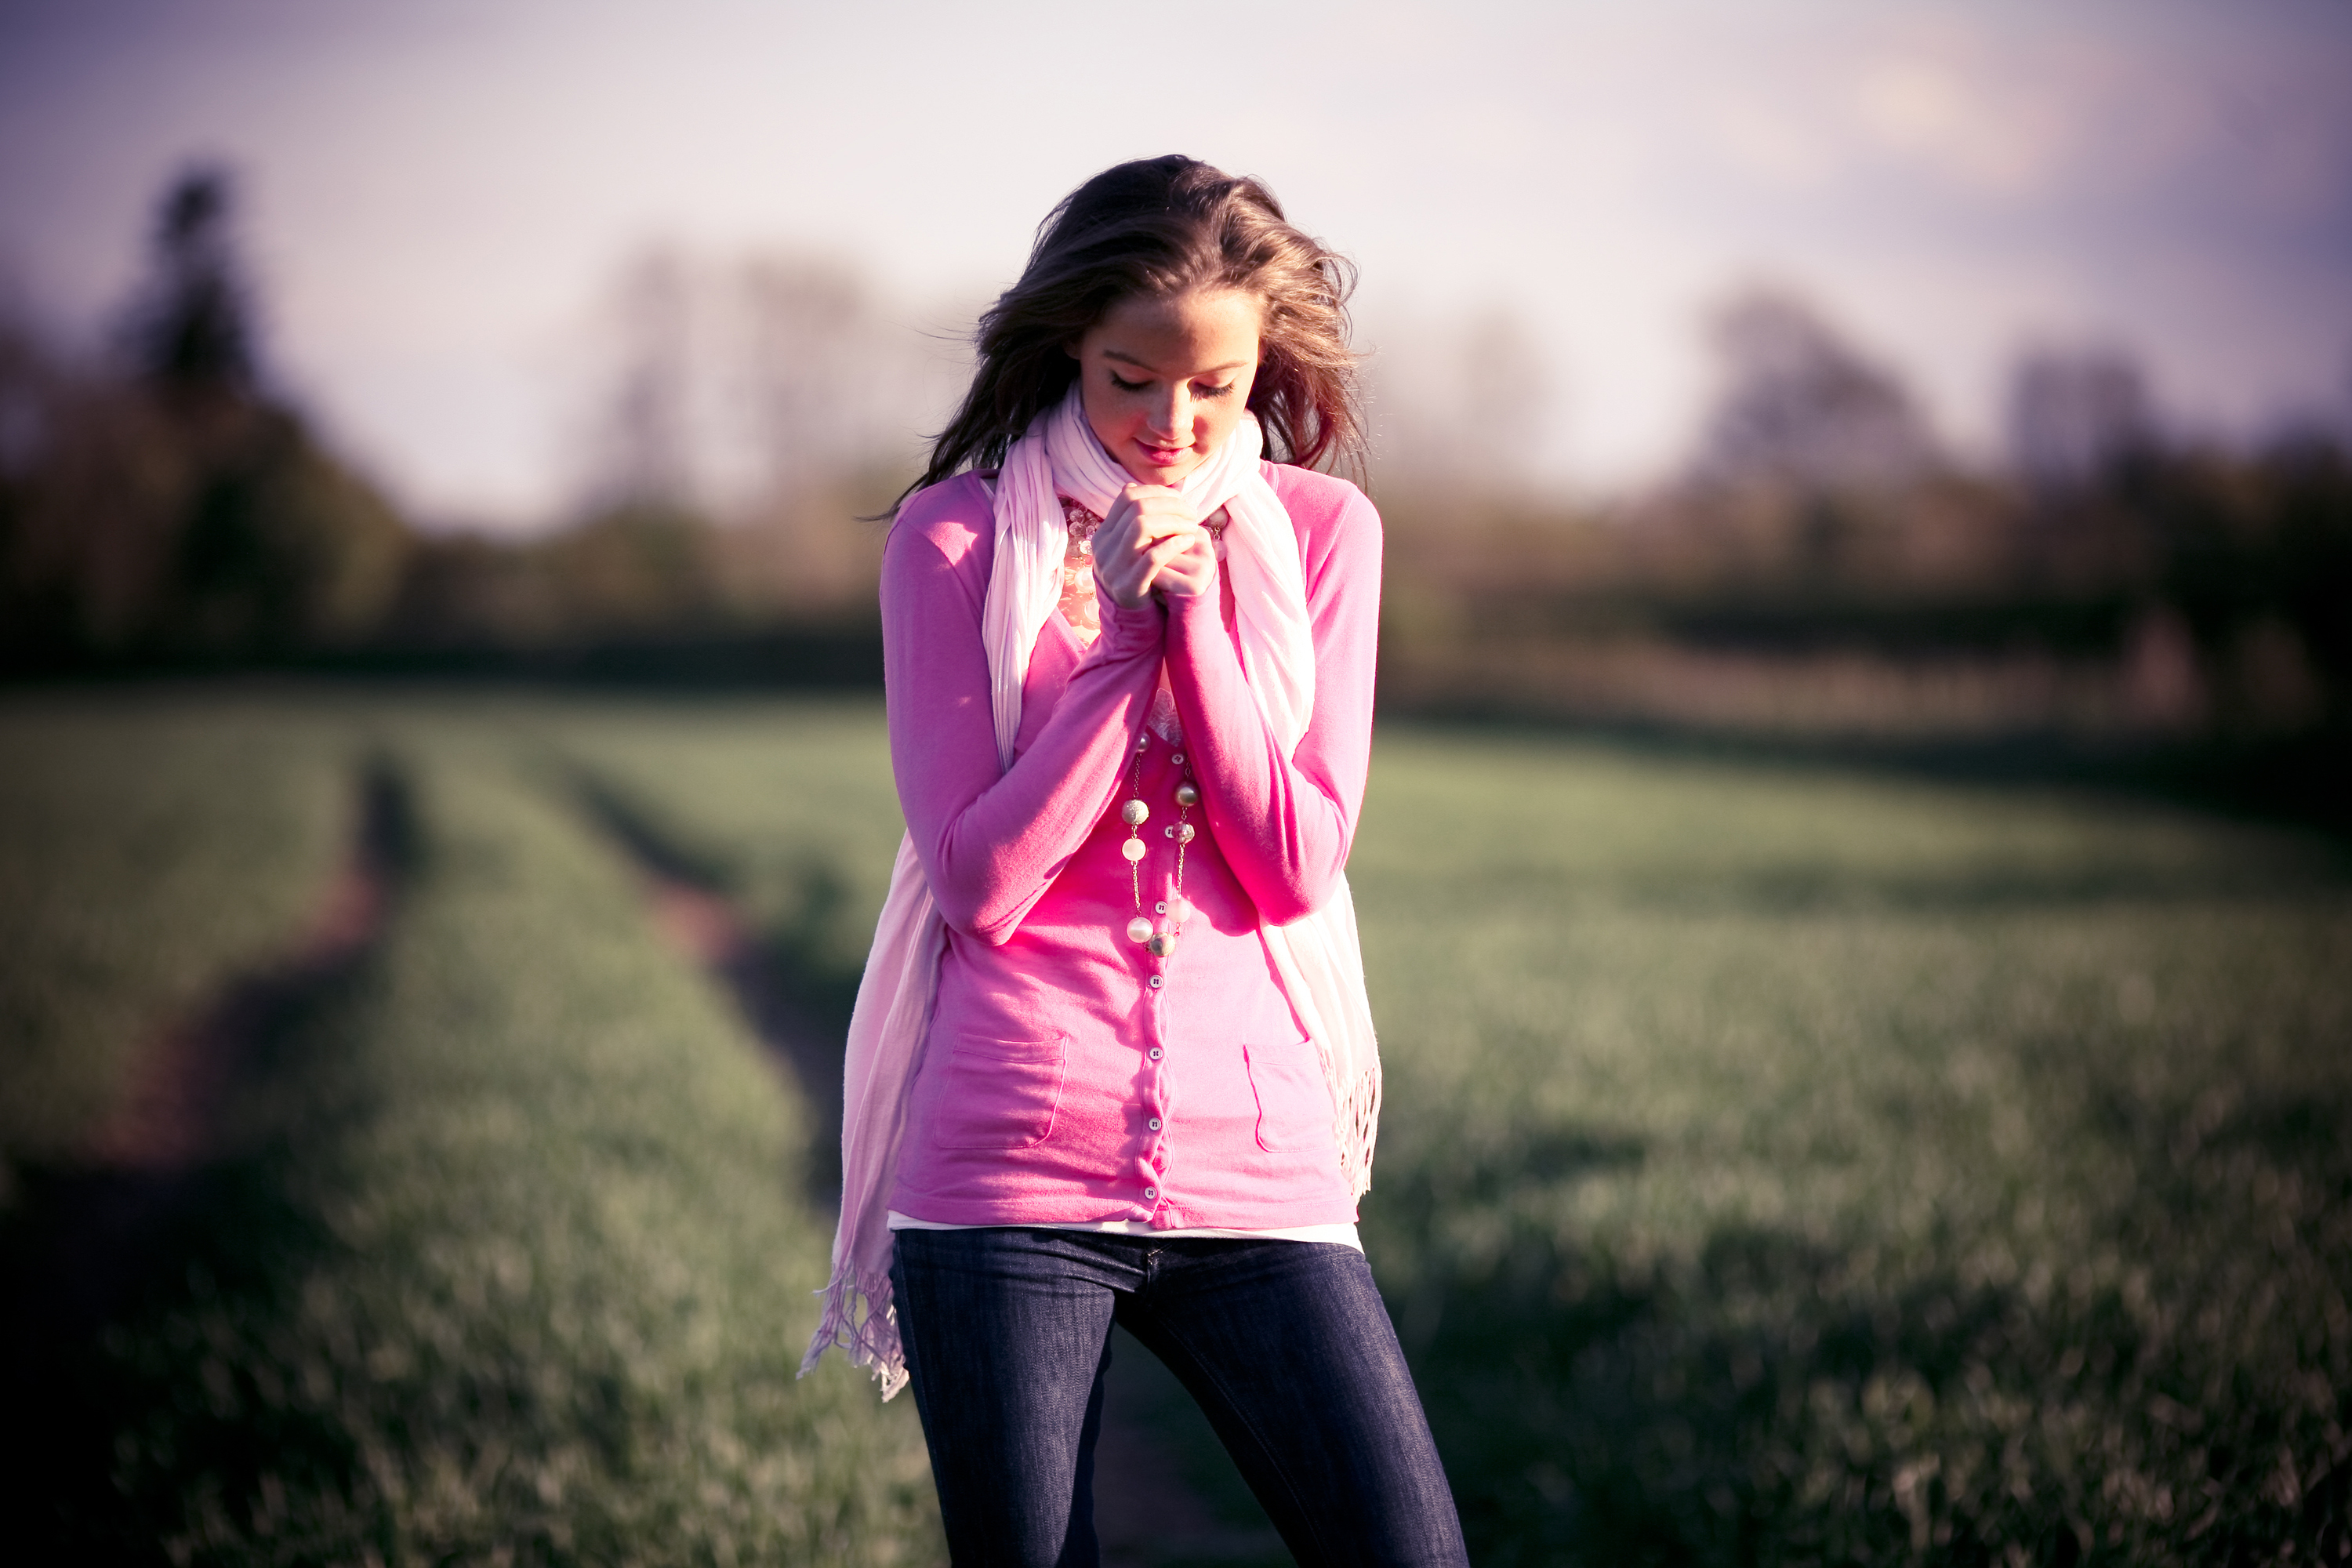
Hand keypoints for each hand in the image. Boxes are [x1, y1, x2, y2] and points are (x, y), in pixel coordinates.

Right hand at [1094, 484, 1216, 608]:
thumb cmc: (1137, 575)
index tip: (1180, 501)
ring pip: (1142, 527)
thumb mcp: (1130, 546)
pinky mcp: (1129, 587)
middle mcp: (1103, 548)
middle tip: (1192, 514)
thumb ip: (1133, 520)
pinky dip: (1174, 545)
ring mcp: (1113, 568)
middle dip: (1171, 506)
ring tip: (1192, 527)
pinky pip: (1153, 558)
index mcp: (1103, 533)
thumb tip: (1133, 485)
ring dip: (1174, 522)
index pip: (1127, 496)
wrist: (1129, 617)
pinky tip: (1189, 542)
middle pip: (1137, 508)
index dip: (1158, 493)